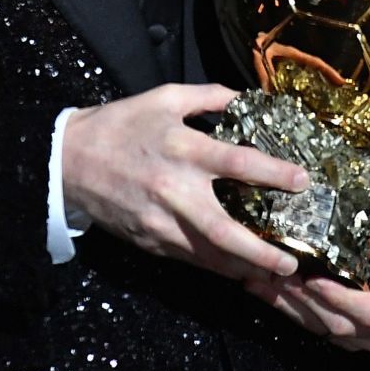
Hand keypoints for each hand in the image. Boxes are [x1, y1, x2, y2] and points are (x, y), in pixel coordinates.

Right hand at [62, 83, 308, 282]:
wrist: (66, 160)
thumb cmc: (119, 125)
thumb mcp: (163, 98)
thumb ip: (208, 96)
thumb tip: (248, 98)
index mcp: (182, 149)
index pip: (238, 164)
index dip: (275, 174)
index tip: (303, 181)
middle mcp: (174, 190)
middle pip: (227, 230)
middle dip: (263, 251)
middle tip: (293, 261)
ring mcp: (160, 222)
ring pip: (210, 255)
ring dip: (245, 268)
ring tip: (274, 273)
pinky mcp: (150, 240)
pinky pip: (190, 259)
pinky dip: (217, 267)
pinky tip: (237, 269)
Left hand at [244, 177, 369, 350]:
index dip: (342, 299)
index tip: (313, 278)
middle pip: (341, 323)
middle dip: (304, 300)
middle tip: (274, 272)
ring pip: (325, 329)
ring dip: (290, 306)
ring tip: (260, 278)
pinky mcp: (352, 337)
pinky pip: (317, 330)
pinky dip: (288, 311)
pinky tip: (262, 288)